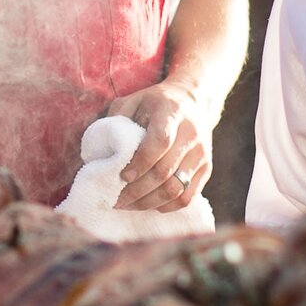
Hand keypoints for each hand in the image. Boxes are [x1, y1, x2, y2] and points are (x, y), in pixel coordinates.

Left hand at [106, 83, 211, 212]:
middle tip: (116, 198)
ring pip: (176, 189)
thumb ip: (117, 119)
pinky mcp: (206, 169)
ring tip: (128, 204)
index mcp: (172, 113)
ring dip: (149, 202)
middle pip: (165, 171)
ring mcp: (201, 154)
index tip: (122, 176)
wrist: (193, 100)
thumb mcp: (133, 100)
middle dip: (137, 190)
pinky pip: (187, 197)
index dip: (140, 164)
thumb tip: (99, 150)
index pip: (159, 143)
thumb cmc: (155, 103)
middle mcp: (191, 134)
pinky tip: (148, 204)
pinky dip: (166, 206)